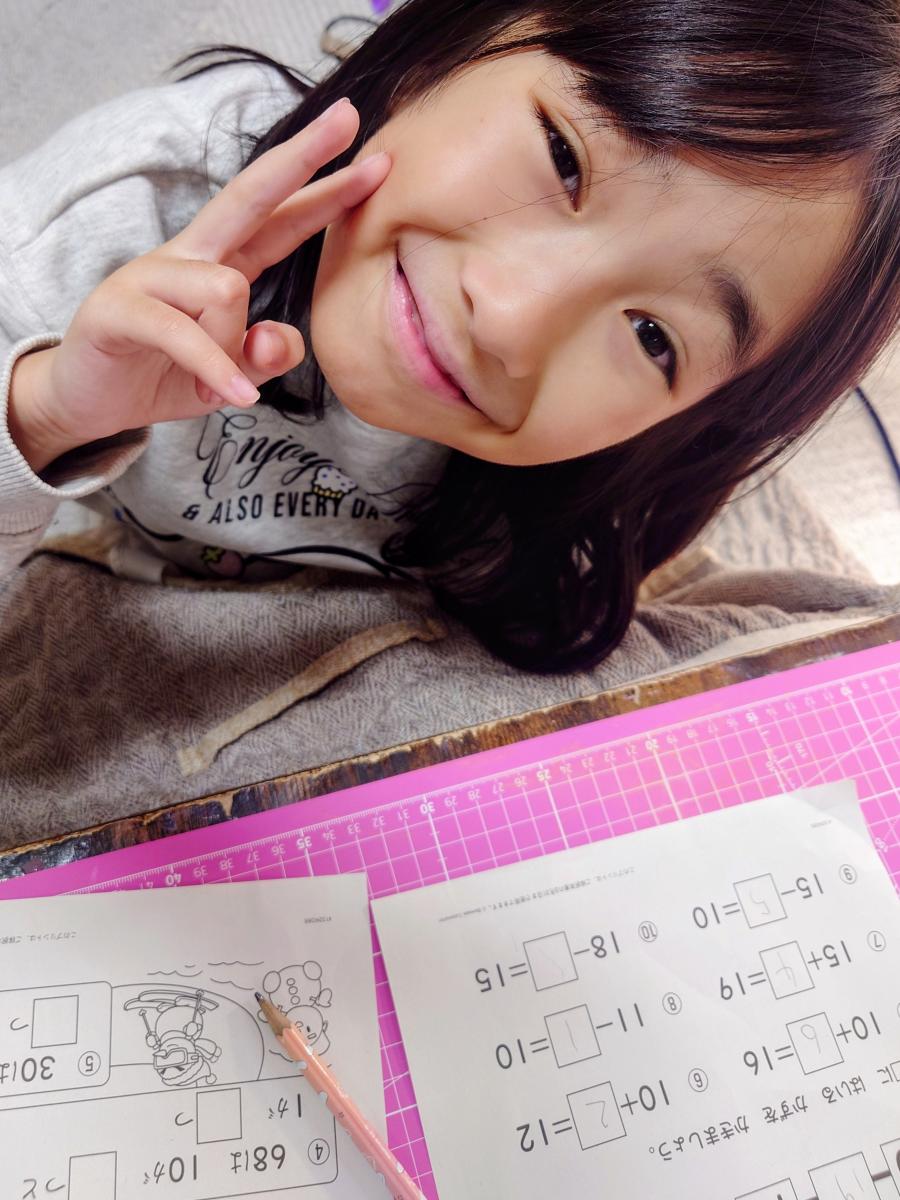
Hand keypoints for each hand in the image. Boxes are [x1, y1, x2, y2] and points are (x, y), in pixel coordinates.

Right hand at [9, 98, 388, 470]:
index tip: (377, 165)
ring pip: (226, 288)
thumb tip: (280, 336)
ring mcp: (149, 275)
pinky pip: (183, 333)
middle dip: (301, 157)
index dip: (327, 192)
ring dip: (234, 348)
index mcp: (222, 263)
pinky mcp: (119, 309)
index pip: (282, 219)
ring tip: (226, 387)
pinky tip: (237, 397)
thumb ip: (268, 355)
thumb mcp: (233, 372)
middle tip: (349, 119)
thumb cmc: (165, 375)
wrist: (91, 402)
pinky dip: (216, 369)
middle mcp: (189, 256)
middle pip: (249, 195)